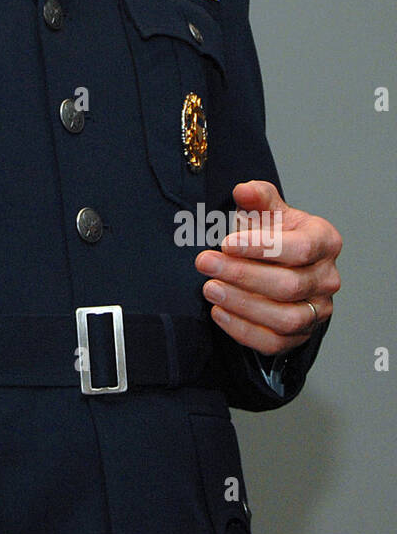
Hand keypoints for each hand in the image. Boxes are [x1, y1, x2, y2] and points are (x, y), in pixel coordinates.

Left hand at [195, 180, 341, 356]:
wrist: (281, 263)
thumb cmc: (275, 234)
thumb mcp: (267, 210)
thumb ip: (257, 196)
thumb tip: (243, 191)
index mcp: (325, 241)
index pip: (300, 248)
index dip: (262, 248)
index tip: (226, 243)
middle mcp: (327, 278)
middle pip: (289, 285)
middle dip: (242, 275)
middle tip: (206, 264)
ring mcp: (317, 310)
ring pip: (284, 318)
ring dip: (242, 304)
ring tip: (210, 289)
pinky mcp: (301, 335)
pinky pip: (274, 342)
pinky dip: (244, 330)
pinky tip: (219, 312)